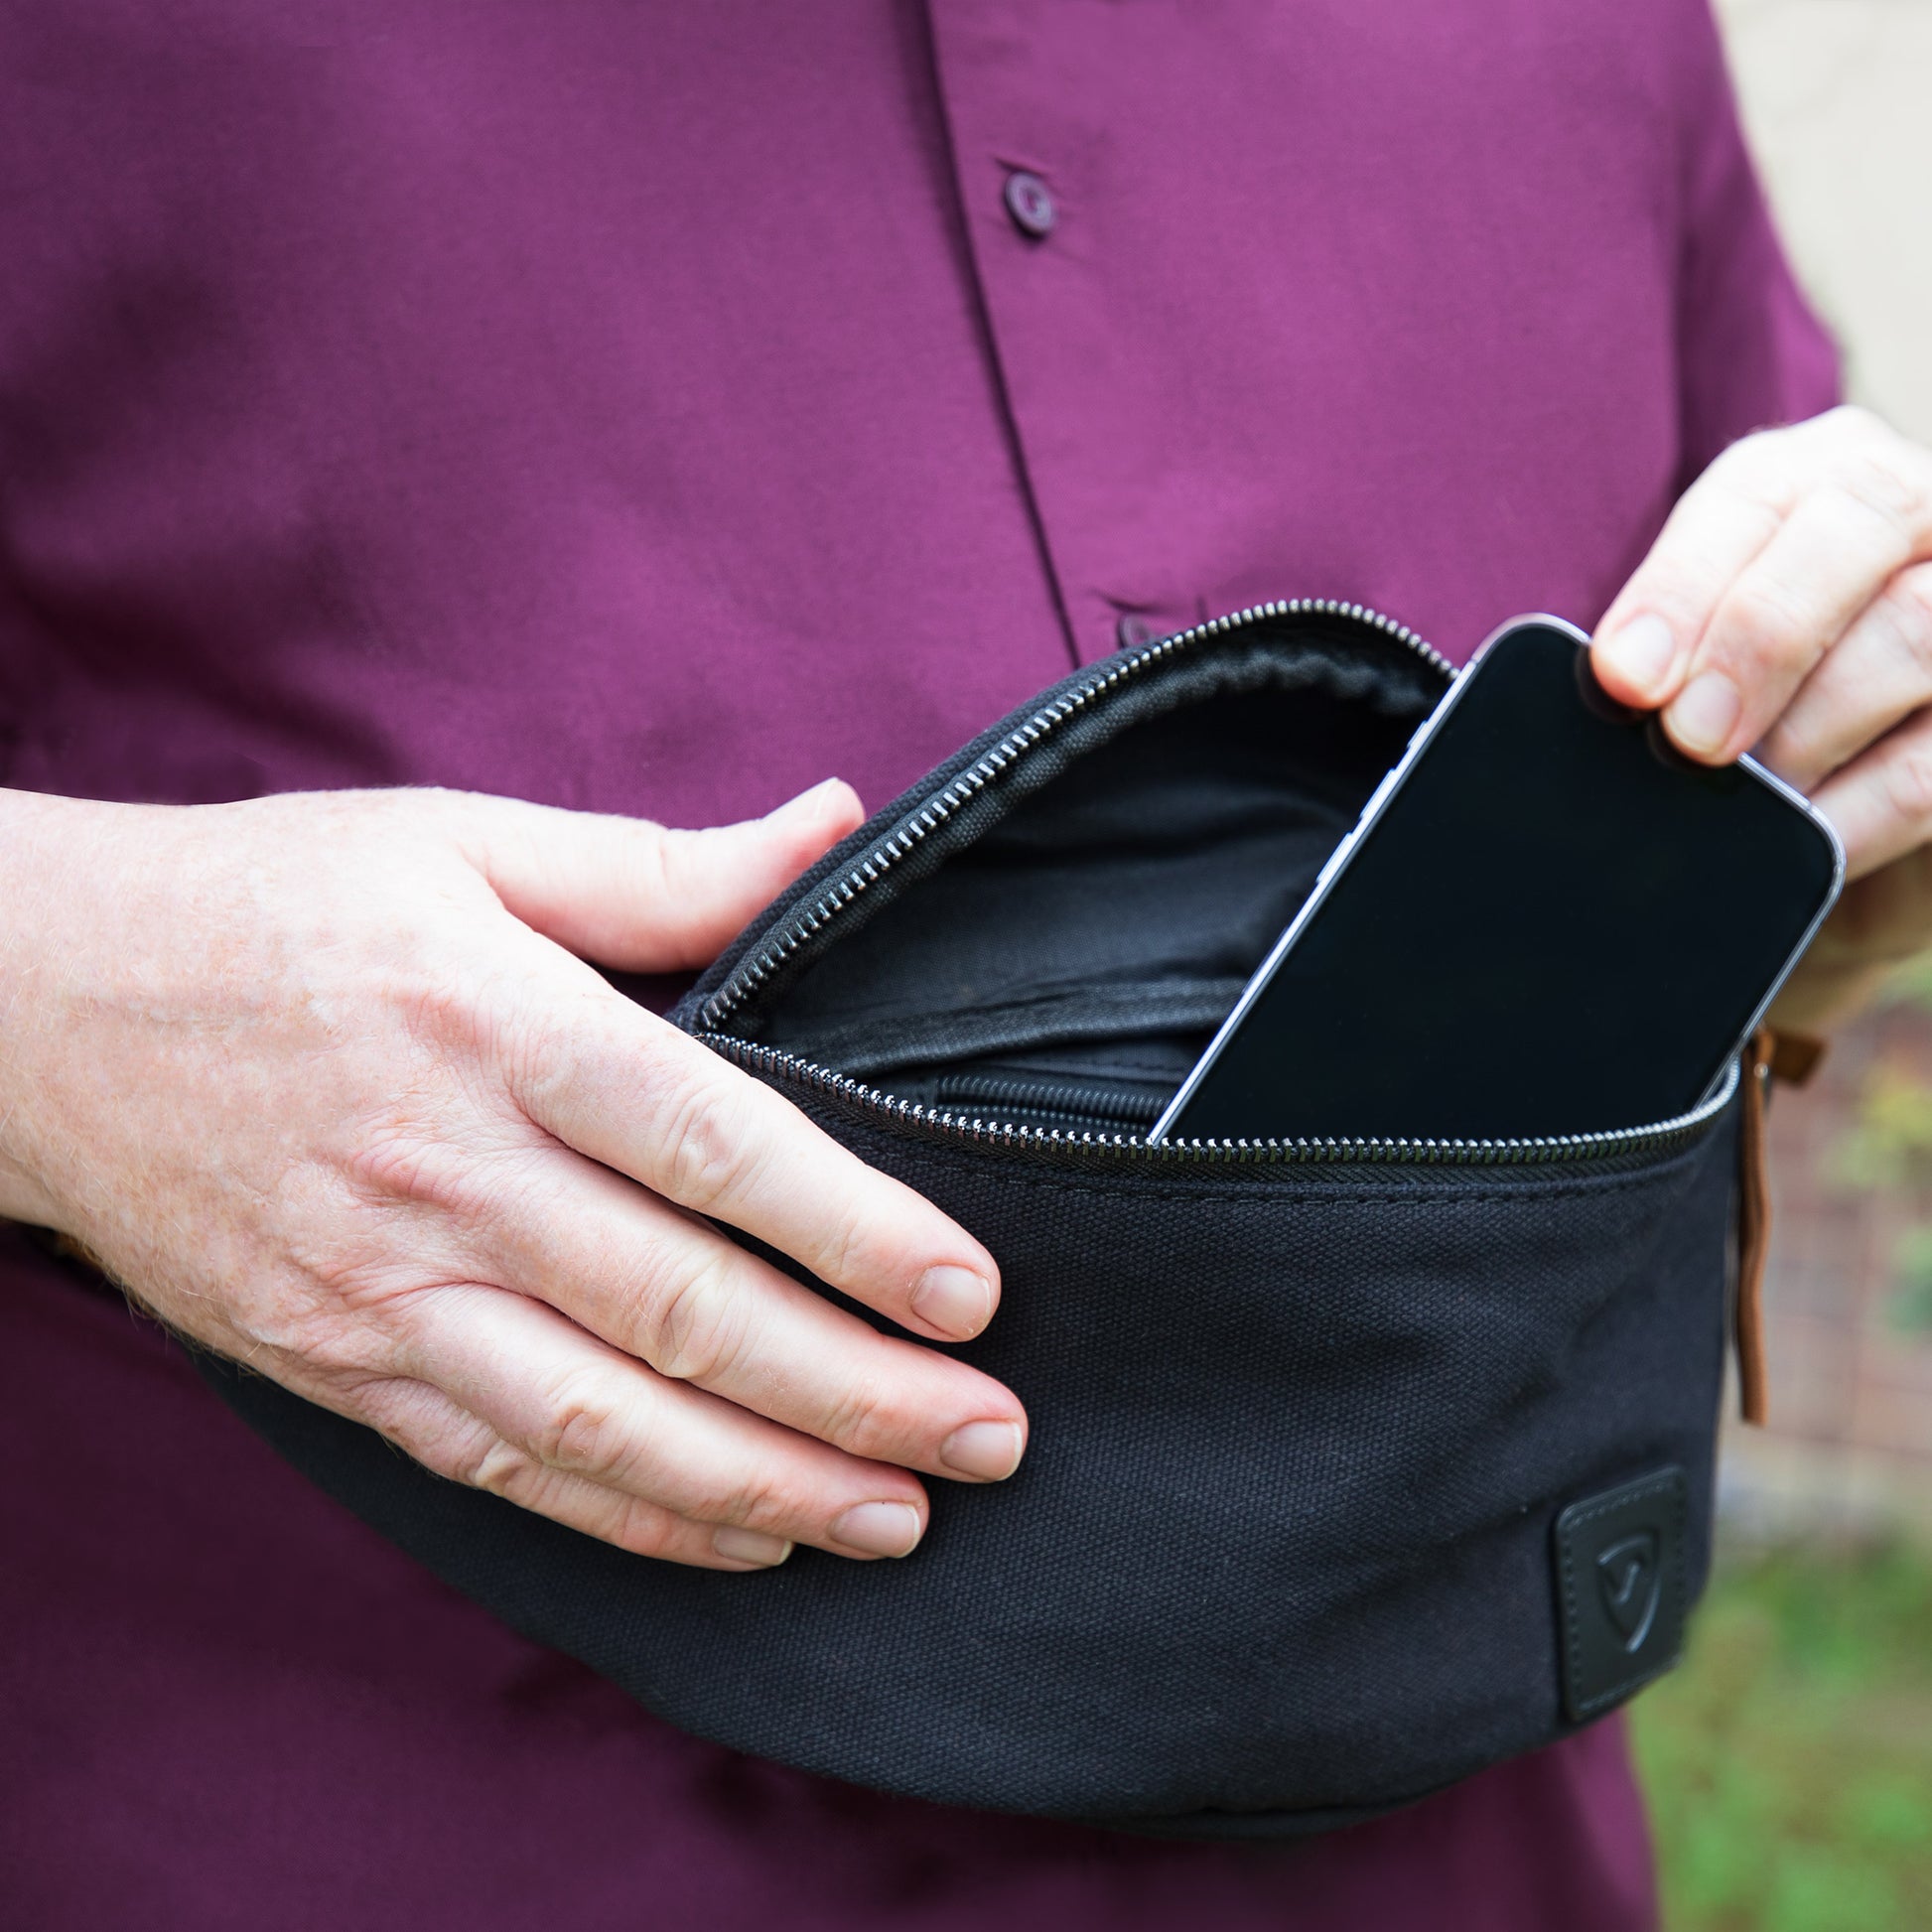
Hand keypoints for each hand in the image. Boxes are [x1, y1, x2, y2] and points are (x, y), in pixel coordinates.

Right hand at [0, 783, 1026, 1568]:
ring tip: (900, 1518)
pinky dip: (635, 1516)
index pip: (707, 1143)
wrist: (32, 1010)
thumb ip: (658, 867)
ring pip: (603, 1421)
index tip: (971, 1291)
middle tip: (987, 1435)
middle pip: (681, 1309)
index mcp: (493, 1023)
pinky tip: (747, 1535)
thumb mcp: (460, 843)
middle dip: (853, 1389)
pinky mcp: (339, 1364)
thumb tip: (833, 826)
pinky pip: (505, 1467)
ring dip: (766, 1482)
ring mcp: (383, 1287)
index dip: (851, 1227)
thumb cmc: (272, 908)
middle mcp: (444, 1171)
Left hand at [1592, 406, 1931, 1029]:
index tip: (1623, 675)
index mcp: (1816, 478)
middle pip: (1860, 527)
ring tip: (1749, 790)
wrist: (1845, 799)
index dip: (1683, 585)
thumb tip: (1609, 698)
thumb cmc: (1745, 714)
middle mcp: (1909, 514)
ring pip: (1915, 630)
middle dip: (1759, 637)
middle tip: (1690, 737)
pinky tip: (1805, 840)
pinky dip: (1862, 807)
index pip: (1755, 495)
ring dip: (1813, 724)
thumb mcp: (1693, 661)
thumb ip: (1661, 657)